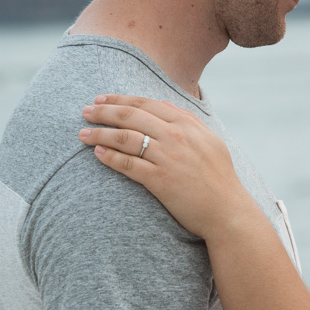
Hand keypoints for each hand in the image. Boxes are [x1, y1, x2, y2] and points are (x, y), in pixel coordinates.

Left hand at [79, 95, 257, 239]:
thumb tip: (167, 106)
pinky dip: (110, 157)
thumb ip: (188, 121)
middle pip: (131, 117)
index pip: (146, 104)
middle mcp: (176, 136)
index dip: (120, 99)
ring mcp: (168, 158)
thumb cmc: (219, 178)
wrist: (227, 211)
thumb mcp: (209, 140)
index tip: (102, 99)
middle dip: (104, 112)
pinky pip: (128, 164)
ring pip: (126, 138)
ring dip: (100, 133)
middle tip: (85, 112)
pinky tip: (97, 153)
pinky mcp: (160, 180)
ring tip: (82, 134)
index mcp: (187, 124)